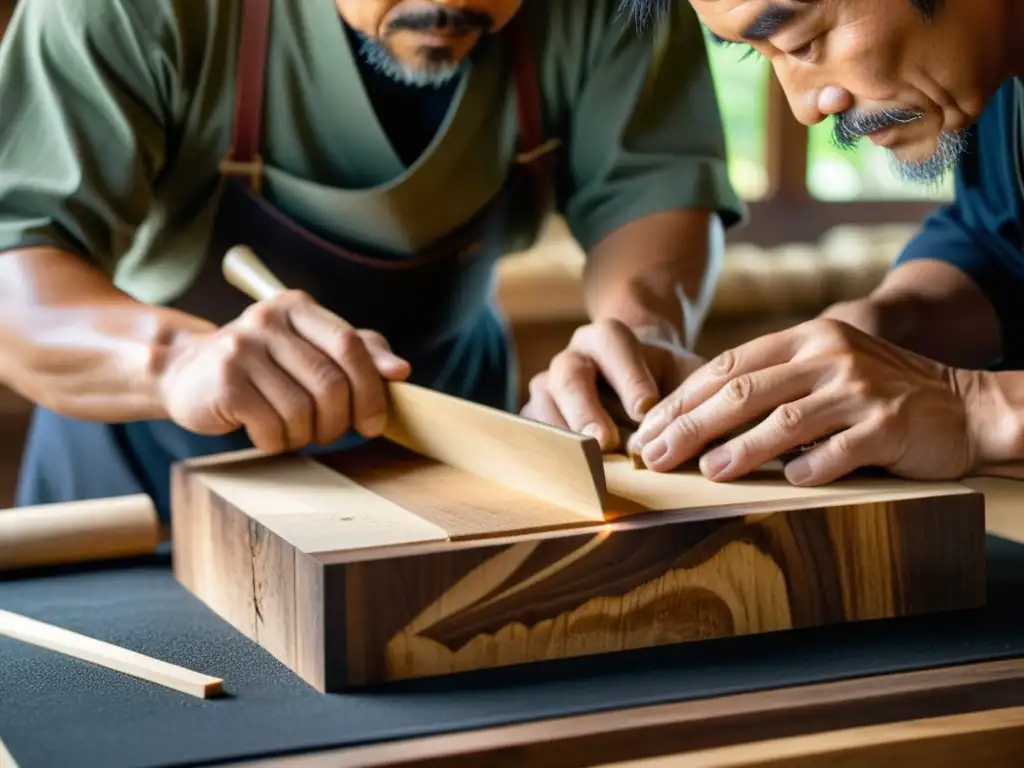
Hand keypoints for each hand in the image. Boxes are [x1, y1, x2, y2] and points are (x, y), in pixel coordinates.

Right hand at [157, 290, 409, 451]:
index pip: (352, 346)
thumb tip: (401, 370)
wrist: (183, 373)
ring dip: (306, 435)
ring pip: (304, 410)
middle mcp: (269, 320)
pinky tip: (267, 435)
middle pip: (332, 382)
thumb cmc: (260, 367)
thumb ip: (357, 353)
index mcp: (296, 307)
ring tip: (294, 432)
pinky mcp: (225, 381)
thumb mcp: (307, 349)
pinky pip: (273, 426)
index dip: (372, 388)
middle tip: (331, 433)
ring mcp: (243, 348)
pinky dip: (277, 442)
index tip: (374, 421)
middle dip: (340, 420)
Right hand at [520, 319, 704, 449]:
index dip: (627, 376)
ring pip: (543, 406)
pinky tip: (568, 477)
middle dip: (585, 410)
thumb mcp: (685, 377)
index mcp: (605, 338)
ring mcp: (548, 388)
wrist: (634, 376)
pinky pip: (533, 435)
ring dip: (564, 437)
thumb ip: (694, 399)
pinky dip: (549, 455)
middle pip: (568, 376)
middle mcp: (571, 359)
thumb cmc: (664, 378)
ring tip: (584, 466)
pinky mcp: (537, 418)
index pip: (612, 343)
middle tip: (603, 442)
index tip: (644, 409)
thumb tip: (709, 439)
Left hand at [627, 318, 980, 484]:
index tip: (648, 430)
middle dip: (691, 427)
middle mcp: (828, 356)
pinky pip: (839, 450)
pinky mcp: (890, 425)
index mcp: (804, 338)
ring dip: (739, 450)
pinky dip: (809, 468)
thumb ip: (772, 381)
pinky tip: (787, 482)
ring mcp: (860, 389)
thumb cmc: (876, 391)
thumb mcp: (823, 367)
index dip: (681, 400)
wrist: (964, 403)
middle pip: (743, 392)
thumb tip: (696, 418)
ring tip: (706, 472)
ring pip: (785, 421)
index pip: (726, 367)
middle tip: (655, 456)